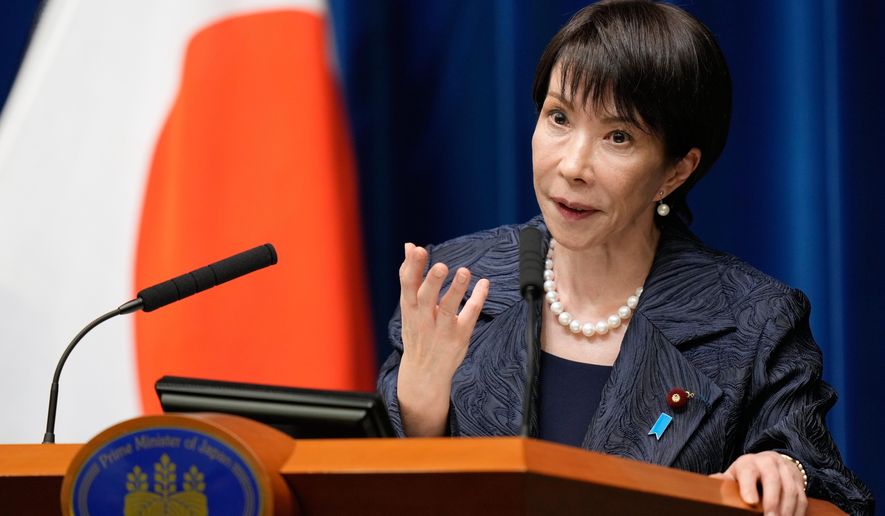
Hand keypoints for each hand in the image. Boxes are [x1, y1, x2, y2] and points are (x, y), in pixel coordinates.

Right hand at [396, 243, 489, 436]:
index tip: (416, 249)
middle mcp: (423, 318)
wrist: (423, 373)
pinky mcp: (459, 337)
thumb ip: (410, 276)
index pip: (407, 285)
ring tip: (464, 271)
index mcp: (409, 308)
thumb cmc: (417, 331)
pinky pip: (469, 316)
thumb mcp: (409, 306)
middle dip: (431, 281)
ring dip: (456, 290)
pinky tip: (484, 284)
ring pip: (448, 308)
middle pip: (425, 297)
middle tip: (441, 266)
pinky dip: (477, 299)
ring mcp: (441, 329)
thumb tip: (409, 245)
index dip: (411, 267)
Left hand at [711, 451, 806, 515]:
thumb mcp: (734, 475)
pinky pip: (802, 498)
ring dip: (787, 510)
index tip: (750, 502)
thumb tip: (710, 482)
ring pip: (790, 490)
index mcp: (748, 462)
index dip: (749, 486)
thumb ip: (724, 480)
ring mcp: (786, 471)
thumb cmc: (747, 474)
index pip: (748, 472)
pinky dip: (797, 512)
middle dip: (772, 501)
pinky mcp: (799, 481)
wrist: (771, 463)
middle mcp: (769, 463)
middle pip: (773, 480)